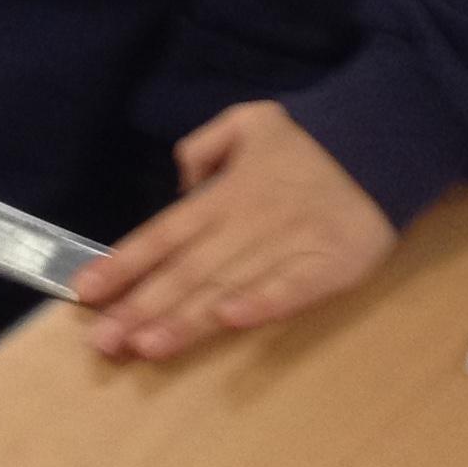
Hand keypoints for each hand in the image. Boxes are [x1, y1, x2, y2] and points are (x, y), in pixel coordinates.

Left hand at [74, 101, 396, 361]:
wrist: (381, 141)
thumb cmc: (309, 138)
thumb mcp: (248, 120)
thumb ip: (205, 145)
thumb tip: (180, 184)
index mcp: (225, 194)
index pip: (163, 233)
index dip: (124, 263)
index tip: (85, 292)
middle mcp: (246, 224)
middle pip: (186, 270)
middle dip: (141, 306)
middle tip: (102, 342)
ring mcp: (286, 247)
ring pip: (227, 287)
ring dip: (185, 318)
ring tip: (145, 346)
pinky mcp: (327, 266)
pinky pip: (291, 288)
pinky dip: (262, 304)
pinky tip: (232, 321)